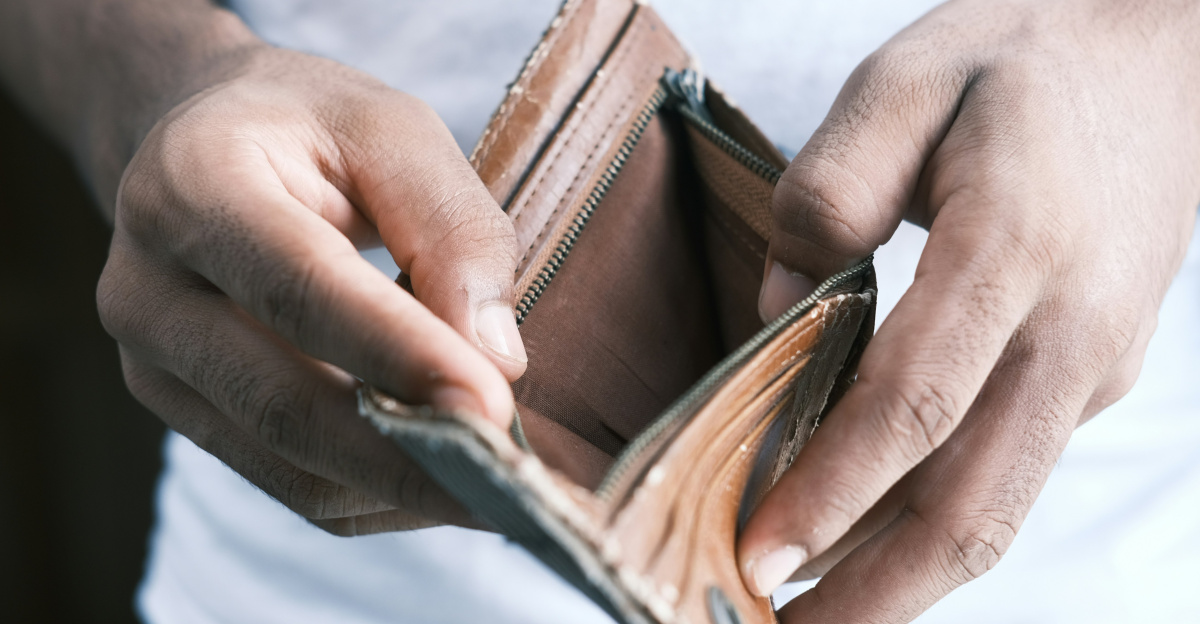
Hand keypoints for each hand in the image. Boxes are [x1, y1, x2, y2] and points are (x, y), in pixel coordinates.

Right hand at [98, 44, 526, 534]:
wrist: (206, 147)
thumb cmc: (312, 130)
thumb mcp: (395, 131)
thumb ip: (451, 230)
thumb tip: (497, 359)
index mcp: (195, 183)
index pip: (301, 288)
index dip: (399, 355)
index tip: (492, 408)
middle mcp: (149, 286)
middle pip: (283, 404)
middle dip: (409, 456)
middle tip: (512, 482)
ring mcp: (153, 364)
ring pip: (289, 467)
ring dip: (402, 488)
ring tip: (496, 485)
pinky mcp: (184, 413)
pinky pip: (291, 485)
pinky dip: (377, 495)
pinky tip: (441, 475)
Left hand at [742, 1, 1199, 620]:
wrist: (1160, 52)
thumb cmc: (1021, 59)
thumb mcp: (905, 80)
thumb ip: (828, 189)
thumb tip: (780, 307)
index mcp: (1016, 247)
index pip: (914, 406)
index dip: (833, 495)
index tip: (757, 558)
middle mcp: (1071, 329)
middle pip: (972, 504)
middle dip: (874, 593)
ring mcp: (1096, 361)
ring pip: (996, 504)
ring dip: (904, 576)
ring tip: (816, 614)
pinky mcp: (1098, 372)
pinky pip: (1008, 466)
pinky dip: (935, 517)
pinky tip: (869, 531)